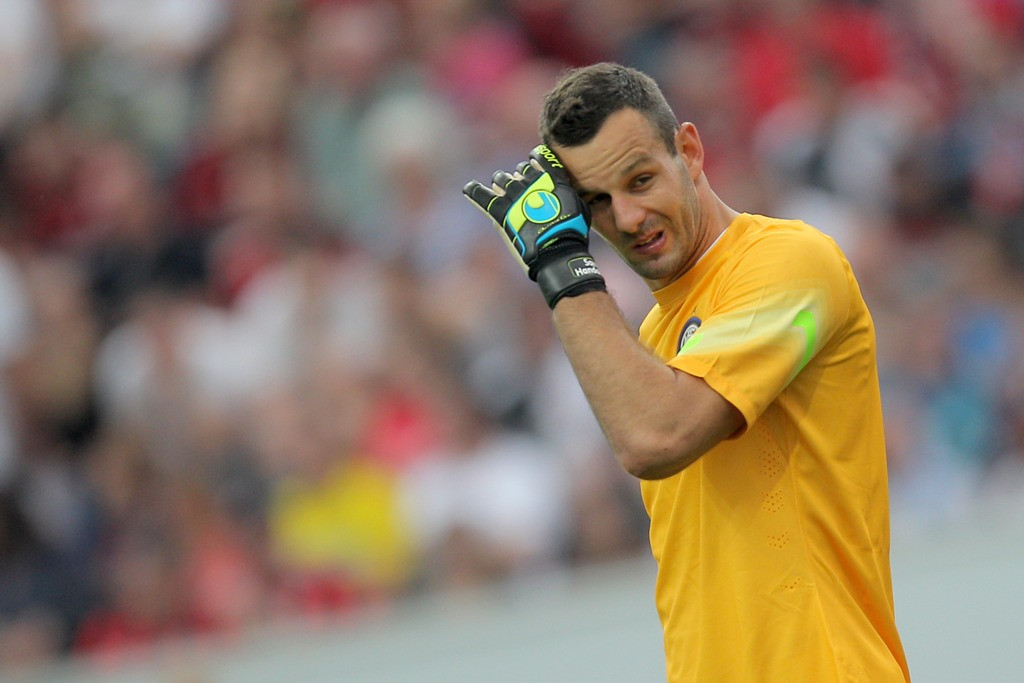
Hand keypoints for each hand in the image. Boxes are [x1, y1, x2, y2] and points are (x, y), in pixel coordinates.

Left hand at [463, 144, 605, 307]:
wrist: (556, 252)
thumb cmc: (573, 232)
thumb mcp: (579, 206)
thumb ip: (565, 191)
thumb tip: (559, 186)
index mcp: (551, 179)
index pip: (539, 158)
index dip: (536, 159)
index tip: (533, 162)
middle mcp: (530, 183)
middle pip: (519, 171)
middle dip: (519, 177)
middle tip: (520, 188)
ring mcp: (514, 197)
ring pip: (501, 179)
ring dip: (501, 182)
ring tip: (501, 188)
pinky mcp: (500, 212)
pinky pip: (482, 196)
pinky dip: (474, 190)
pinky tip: (468, 187)